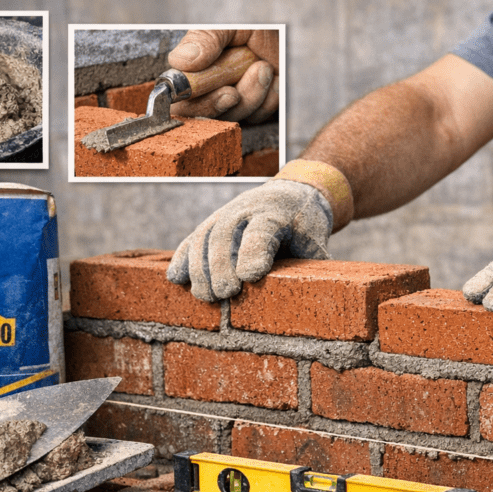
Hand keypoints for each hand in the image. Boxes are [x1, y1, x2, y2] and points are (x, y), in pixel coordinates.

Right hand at [167, 179, 331, 300]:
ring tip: (206, 296)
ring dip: (200, 268)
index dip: (254, 251)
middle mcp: (247, 209)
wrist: (292, 195)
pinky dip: (182, 258)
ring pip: (205, 236)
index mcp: (277, 212)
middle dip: (221, 265)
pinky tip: (175, 279)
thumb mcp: (316, 243)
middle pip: (226, 234)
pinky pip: (192, 239)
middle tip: (225, 294)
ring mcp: (225, 213)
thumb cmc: (305, 227)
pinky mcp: (212, 223)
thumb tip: (311, 296)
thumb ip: (309, 267)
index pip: (262, 229)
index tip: (250, 277)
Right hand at [168, 29, 277, 122]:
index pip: (179, 93)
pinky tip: (273, 78)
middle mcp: (214, 84)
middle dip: (216, 104)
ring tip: (263, 67)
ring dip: (250, 94)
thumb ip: (205, 39)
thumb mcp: (228, 26)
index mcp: (198, 65)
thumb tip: (181, 61)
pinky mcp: (259, 106)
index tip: (194, 92)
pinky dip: (268, 97)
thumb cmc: (260, 24)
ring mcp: (237, 97)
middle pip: (201, 114)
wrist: (290, 31)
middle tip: (231, 92)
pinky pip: (258, 115)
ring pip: (233, 115)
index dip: (184, 99)